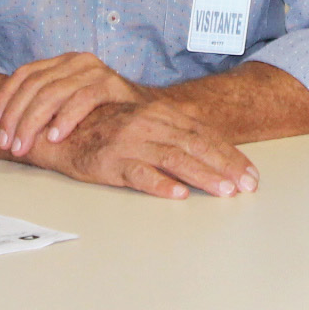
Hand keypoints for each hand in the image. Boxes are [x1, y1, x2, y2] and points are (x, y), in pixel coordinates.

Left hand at [0, 52, 144, 156]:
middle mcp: (76, 61)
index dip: (5, 97)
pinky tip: (54, 137)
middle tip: (7, 144)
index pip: (25, 74)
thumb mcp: (69, 103)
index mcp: (62, 62)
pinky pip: (82, 99)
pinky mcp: (112, 83)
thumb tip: (6, 124)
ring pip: (53, 92)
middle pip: (35, 86)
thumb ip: (45, 105)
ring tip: (24, 146)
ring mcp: (95, 70)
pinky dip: (65, 119)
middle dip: (16, 117)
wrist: (148, 112)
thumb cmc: (103, 113)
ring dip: (33, 122)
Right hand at [28, 98, 257, 199]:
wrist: (57, 129)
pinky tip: (177, 194)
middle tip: (248, 187)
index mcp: (161, 115)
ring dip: (203, 176)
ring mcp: (130, 142)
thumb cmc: (105, 131)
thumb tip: (211, 156)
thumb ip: (173, 135)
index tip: (251, 175)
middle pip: (196, 146)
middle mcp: (149, 124)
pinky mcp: (110, 161)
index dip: (230, 155)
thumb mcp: (143, 126)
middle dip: (226, 167)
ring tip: (224, 192)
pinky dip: (159, 184)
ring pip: (174, 159)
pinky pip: (138, 174)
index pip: (205, 135)